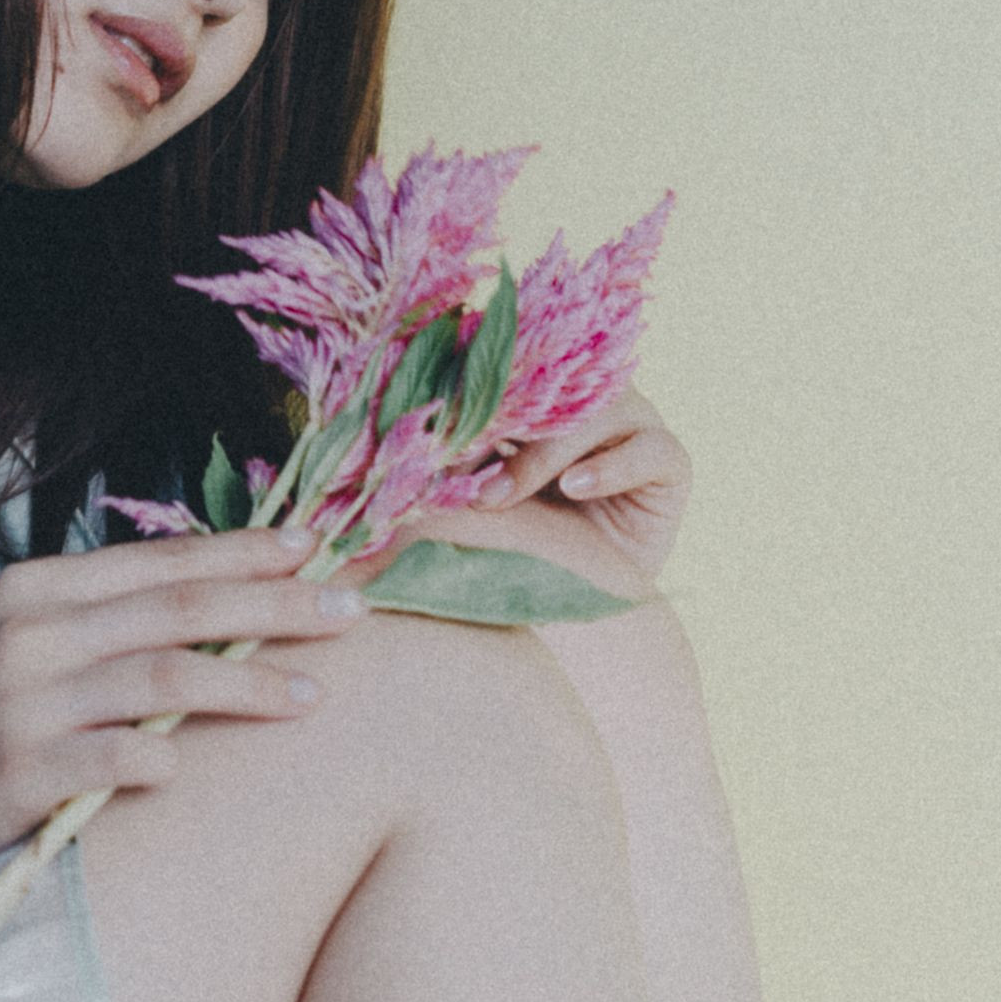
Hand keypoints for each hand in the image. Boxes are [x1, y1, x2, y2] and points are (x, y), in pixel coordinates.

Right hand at [0, 528, 365, 887]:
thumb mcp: (10, 641)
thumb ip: (92, 617)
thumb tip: (205, 600)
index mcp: (36, 592)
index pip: (161, 563)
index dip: (244, 554)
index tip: (317, 550)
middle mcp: (32, 634)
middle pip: (180, 610)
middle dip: (275, 607)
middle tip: (350, 613)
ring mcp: (25, 702)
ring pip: (164, 680)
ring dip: (248, 686)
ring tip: (313, 696)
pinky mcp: (20, 773)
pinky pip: (116, 762)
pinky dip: (162, 763)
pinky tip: (193, 771)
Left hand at [337, 391, 690, 609]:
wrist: (560, 637)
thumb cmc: (495, 575)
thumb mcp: (438, 518)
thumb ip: (406, 478)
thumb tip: (332, 445)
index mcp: (526, 411)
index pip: (507, 364)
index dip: (473, 368)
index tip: (428, 383)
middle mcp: (578, 412)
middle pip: (557, 375)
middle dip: (506, 407)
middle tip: (459, 443)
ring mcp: (628, 435)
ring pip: (601, 404)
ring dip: (545, 448)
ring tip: (502, 496)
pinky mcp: (669, 471)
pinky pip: (654, 448)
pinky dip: (612, 464)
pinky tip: (573, 490)